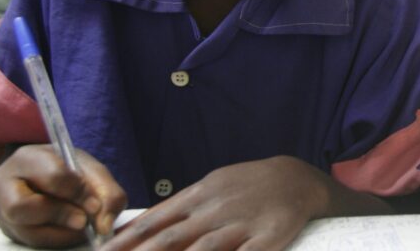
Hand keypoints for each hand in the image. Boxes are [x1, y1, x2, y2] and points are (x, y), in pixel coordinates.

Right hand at [0, 144, 126, 248]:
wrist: (49, 178)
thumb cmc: (69, 172)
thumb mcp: (91, 171)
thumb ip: (107, 193)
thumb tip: (104, 225)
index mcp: (27, 157)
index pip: (50, 176)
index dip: (76, 192)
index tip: (94, 204)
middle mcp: (4, 183)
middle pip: (21, 206)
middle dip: (59, 215)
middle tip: (83, 221)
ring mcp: (0, 209)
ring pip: (24, 230)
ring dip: (59, 234)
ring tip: (80, 227)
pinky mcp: (6, 230)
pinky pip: (28, 242)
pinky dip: (54, 240)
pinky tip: (68, 232)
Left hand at [102, 156, 331, 250]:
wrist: (294, 179)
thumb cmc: (244, 186)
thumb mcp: (208, 187)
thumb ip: (174, 209)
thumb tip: (132, 229)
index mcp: (198, 197)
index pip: (154, 221)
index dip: (126, 241)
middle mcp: (214, 211)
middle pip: (170, 239)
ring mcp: (240, 226)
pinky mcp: (267, 239)